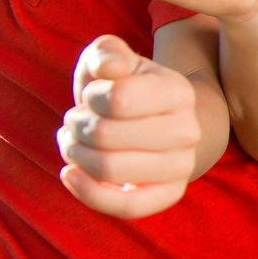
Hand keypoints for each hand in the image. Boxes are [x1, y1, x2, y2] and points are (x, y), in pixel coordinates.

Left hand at [59, 35, 202, 218]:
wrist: (160, 122)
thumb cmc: (127, 88)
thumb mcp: (114, 59)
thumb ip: (106, 52)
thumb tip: (109, 68)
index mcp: (178, 91)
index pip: (115, 99)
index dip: (89, 97)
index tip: (90, 96)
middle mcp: (187, 130)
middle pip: (106, 136)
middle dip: (76, 127)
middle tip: (74, 121)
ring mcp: (182, 166)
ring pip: (109, 170)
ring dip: (76, 154)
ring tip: (73, 143)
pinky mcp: (169, 194)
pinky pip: (128, 207)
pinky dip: (89, 194)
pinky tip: (69, 174)